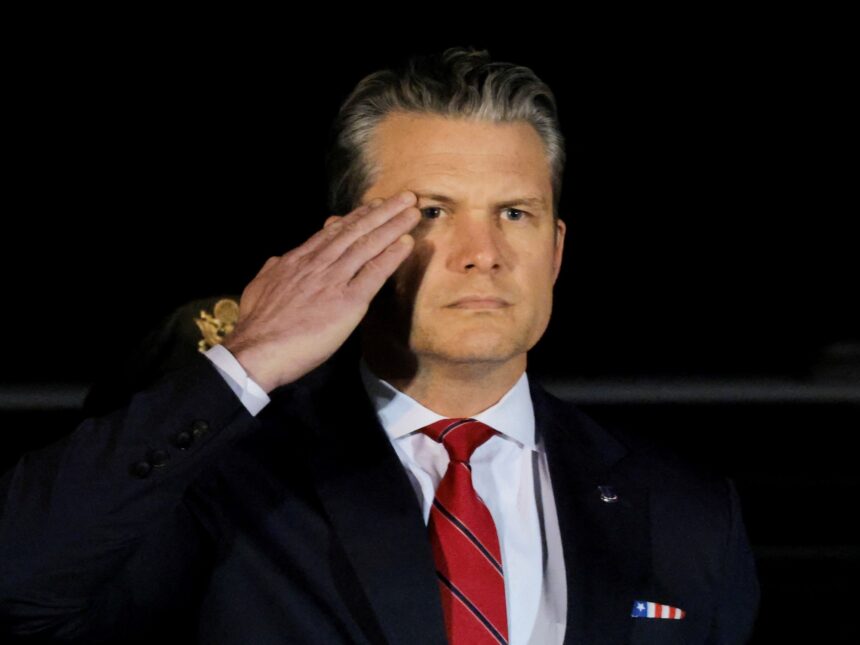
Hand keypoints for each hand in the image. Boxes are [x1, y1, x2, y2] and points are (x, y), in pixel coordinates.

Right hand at [221, 191, 419, 392]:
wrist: (258, 350)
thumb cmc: (257, 325)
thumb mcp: (258, 286)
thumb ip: (272, 270)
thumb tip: (278, 259)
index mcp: (298, 261)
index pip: (333, 233)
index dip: (357, 218)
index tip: (374, 205)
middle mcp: (319, 264)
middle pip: (355, 232)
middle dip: (382, 212)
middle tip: (405, 197)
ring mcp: (334, 280)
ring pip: (368, 246)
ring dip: (393, 226)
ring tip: (412, 211)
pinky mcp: (348, 302)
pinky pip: (374, 274)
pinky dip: (392, 256)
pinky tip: (407, 243)